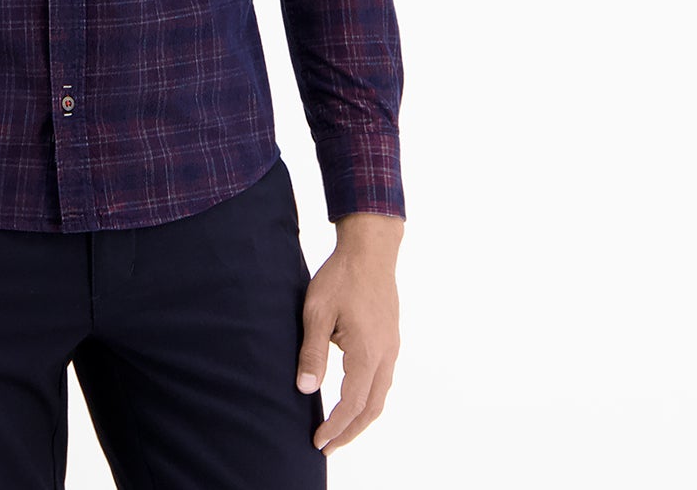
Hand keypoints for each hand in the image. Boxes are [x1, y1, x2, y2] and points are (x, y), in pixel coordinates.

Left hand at [296, 213, 402, 455]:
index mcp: (368, 352)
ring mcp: (391, 348)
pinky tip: (353, 398)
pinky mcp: (390, 339)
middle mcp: (385, 356)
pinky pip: (383, 380)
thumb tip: (305, 389)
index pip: (352, 403)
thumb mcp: (317, 312)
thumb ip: (312, 352)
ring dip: (360, 418)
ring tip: (338, 430)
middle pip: (371, 408)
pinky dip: (368, 399)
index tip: (318, 441)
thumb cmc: (341, 277)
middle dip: (349, 431)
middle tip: (326, 446)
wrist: (370, 250)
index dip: (335, 426)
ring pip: (380, 396)